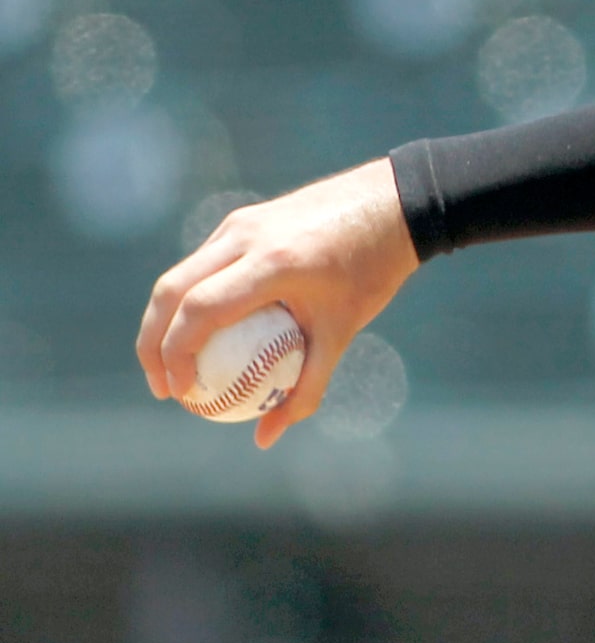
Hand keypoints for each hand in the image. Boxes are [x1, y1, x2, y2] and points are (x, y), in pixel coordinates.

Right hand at [136, 158, 419, 448]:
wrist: (394, 204)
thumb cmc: (373, 272)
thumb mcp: (343, 332)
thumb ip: (307, 387)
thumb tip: (266, 438)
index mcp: (273, 262)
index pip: (200, 309)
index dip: (176, 355)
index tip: (182, 394)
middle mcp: (246, 236)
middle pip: (171, 292)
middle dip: (152, 345)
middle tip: (163, 389)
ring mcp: (239, 223)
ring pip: (180, 275)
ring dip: (163, 322)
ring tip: (171, 367)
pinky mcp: (240, 219)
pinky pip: (202, 264)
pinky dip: (189, 300)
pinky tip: (199, 334)